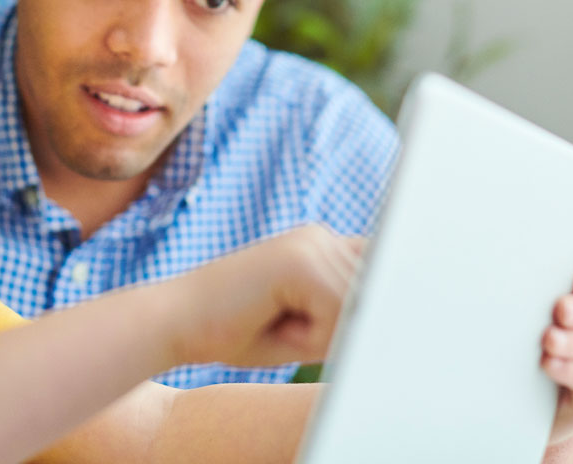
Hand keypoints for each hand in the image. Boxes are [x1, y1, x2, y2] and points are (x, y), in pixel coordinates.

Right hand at [167, 224, 362, 367]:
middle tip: (289, 329)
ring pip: (357, 306)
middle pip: (374, 294)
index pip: (378, 274)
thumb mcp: (306, 324)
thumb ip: (348, 313)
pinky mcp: (299, 261)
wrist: (174, 323)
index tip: (381, 319)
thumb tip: (398, 316)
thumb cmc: (234, 331)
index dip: (379, 300)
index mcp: (321, 246)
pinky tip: (274, 323)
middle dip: (344, 328)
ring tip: (277, 325)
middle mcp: (320, 237)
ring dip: (325, 334)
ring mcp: (310, 243)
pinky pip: (337, 312)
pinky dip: (312, 334)